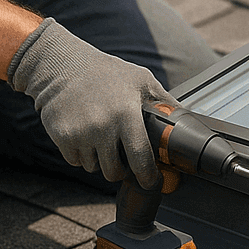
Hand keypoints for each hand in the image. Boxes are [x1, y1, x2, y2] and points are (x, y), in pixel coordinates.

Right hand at [7, 18, 176, 186]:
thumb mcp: (140, 80)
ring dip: (99, 160)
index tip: (151, 182)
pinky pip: (76, 161)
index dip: (148, 177)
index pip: (141, 159)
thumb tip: (186, 120)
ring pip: (94, 168)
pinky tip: (83, 134)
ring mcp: (80, 134)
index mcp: (126, 113)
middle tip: (122, 156)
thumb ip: (164, 101)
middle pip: (114, 172)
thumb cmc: (107, 73)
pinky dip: (81, 154)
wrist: (63, 65)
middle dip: (120, 169)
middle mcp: (102, 126)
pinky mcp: (62, 137)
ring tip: (100, 137)